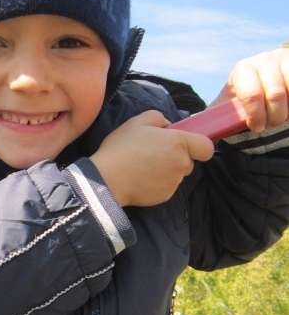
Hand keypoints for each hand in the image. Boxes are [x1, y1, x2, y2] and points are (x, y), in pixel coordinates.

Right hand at [89, 110, 213, 206]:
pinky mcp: (165, 196)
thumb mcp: (137, 122)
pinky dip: (157, 183)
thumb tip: (168, 126)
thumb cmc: (122, 148)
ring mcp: (174, 182)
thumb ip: (159, 118)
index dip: (198, 145)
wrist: (107, 179)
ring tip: (143, 166)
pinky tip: (141, 179)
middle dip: (176, 157)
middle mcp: (181, 164)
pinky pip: (167, 187)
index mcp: (178, 143)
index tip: (184, 144)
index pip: (206, 147)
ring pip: (177, 174)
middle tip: (154, 153)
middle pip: (189, 161)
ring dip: (166, 170)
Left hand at [210, 47, 288, 132]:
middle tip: (272, 122)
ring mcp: (283, 58)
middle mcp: (264, 60)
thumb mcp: (229, 101)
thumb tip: (201, 129)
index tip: (257, 127)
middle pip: (276, 95)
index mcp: (243, 70)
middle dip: (275, 116)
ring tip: (283, 113)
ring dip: (288, 109)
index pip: (252, 96)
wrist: (267, 77)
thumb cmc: (244, 96)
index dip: (256, 116)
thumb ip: (217, 114)